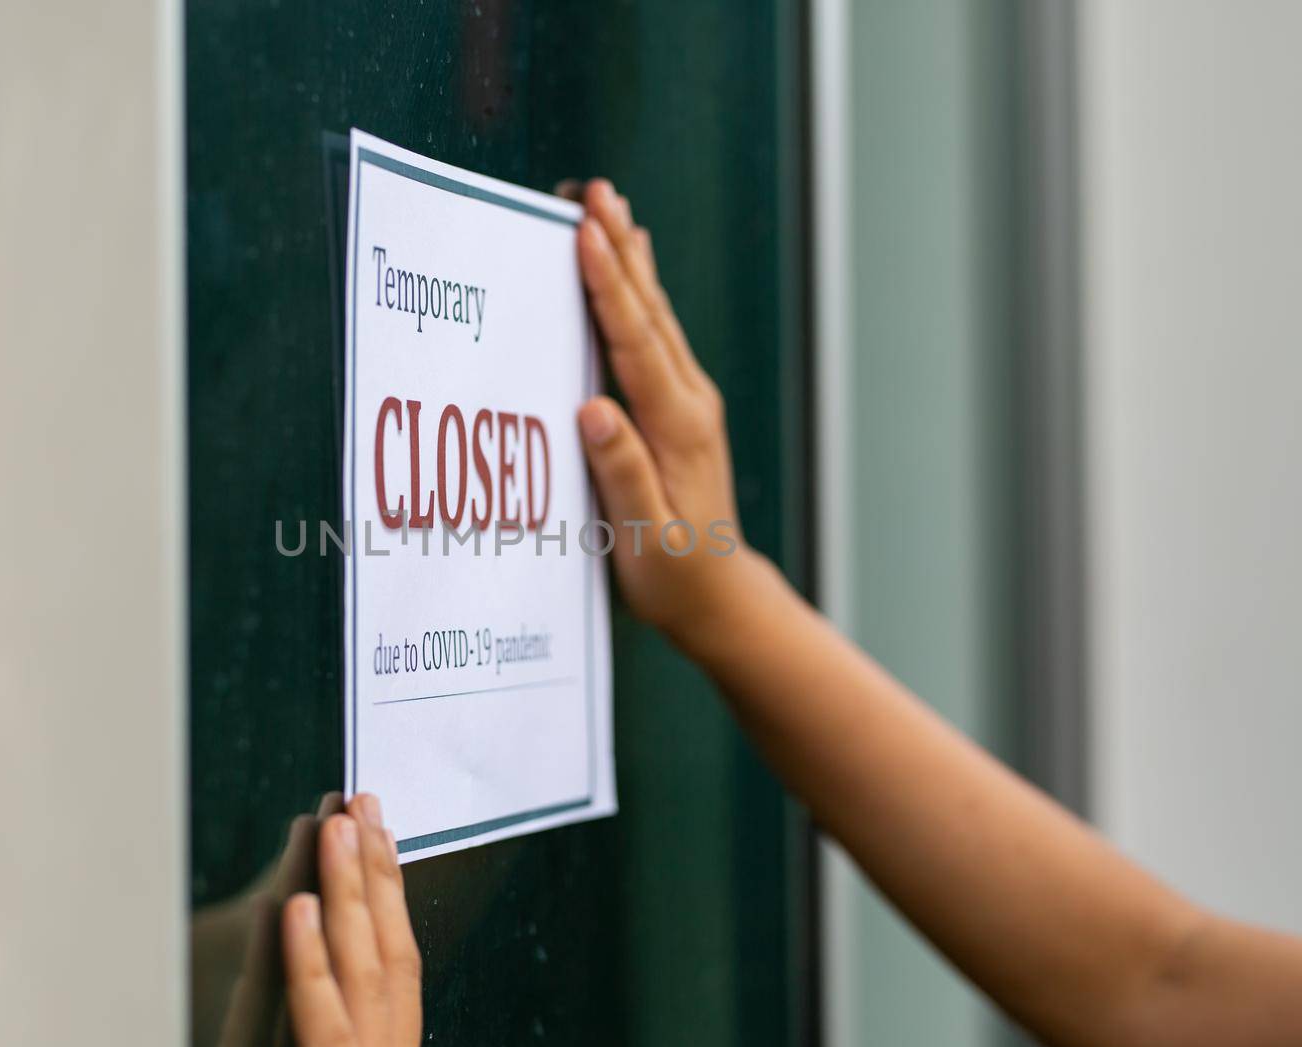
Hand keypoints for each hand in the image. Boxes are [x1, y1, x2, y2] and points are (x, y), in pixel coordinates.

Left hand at [282, 794, 421, 1046]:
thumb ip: (336, 1040)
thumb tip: (336, 959)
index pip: (397, 965)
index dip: (390, 896)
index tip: (380, 836)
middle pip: (386, 952)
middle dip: (374, 871)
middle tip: (361, 802)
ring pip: (358, 969)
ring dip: (346, 891)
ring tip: (333, 824)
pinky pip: (318, 1019)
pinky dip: (306, 961)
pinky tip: (294, 904)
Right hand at [568, 178, 766, 648]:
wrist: (720, 596)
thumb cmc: (676, 576)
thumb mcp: (646, 538)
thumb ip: (622, 473)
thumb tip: (592, 410)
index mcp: (677, 428)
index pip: (635, 343)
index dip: (607, 285)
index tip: (584, 234)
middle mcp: (690, 403)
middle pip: (650, 311)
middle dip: (620, 249)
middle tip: (596, 192)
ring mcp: (691, 401)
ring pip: (656, 315)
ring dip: (631, 259)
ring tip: (610, 207)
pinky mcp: (683, 408)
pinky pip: (656, 335)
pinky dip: (639, 292)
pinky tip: (632, 267)